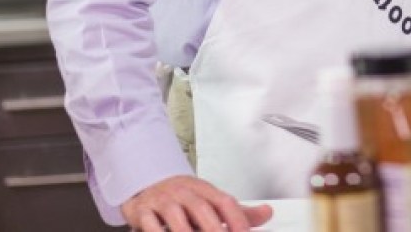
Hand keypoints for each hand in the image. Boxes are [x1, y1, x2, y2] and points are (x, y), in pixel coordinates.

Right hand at [120, 175, 272, 230]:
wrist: (148, 184)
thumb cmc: (184, 197)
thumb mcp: (211, 200)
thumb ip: (238, 212)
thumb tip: (267, 213)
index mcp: (205, 190)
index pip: (225, 202)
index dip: (236, 219)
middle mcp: (185, 193)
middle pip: (201, 209)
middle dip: (213, 229)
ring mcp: (163, 201)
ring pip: (175, 217)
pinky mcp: (143, 211)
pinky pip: (149, 223)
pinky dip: (157, 231)